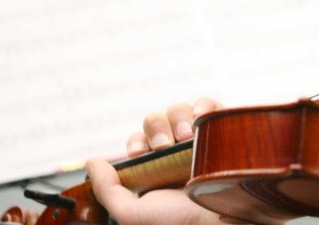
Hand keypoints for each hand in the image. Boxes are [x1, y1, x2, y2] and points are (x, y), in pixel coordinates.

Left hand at [86, 97, 229, 224]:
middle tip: (165, 145)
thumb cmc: (181, 224)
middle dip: (157, 127)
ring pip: (181, 110)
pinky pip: (211, 107)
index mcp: (159, 171)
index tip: (141, 154)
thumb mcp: (134, 214)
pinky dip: (204, 106)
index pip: (141, 141)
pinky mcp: (225, 133)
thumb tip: (92, 161)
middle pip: (158, 121)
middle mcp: (180, 154)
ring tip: (186, 137)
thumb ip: (108, 190)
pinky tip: (201, 119)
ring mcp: (204, 143)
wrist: (224, 224)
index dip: (138, 141)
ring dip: (178, 117)